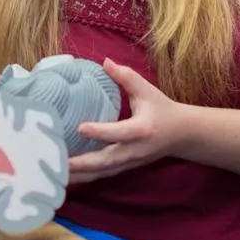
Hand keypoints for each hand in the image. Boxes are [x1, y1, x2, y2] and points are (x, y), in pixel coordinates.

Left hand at [68, 58, 186, 184]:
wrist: (182, 135)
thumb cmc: (162, 108)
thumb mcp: (146, 90)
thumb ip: (125, 76)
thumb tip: (104, 61)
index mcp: (142, 130)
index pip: (120, 132)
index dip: (101, 132)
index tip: (80, 128)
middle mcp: (135, 150)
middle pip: (108, 160)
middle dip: (84, 164)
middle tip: (60, 163)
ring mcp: (130, 162)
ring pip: (103, 172)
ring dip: (81, 175)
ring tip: (57, 174)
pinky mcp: (125, 167)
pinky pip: (104, 175)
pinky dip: (86, 177)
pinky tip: (67, 177)